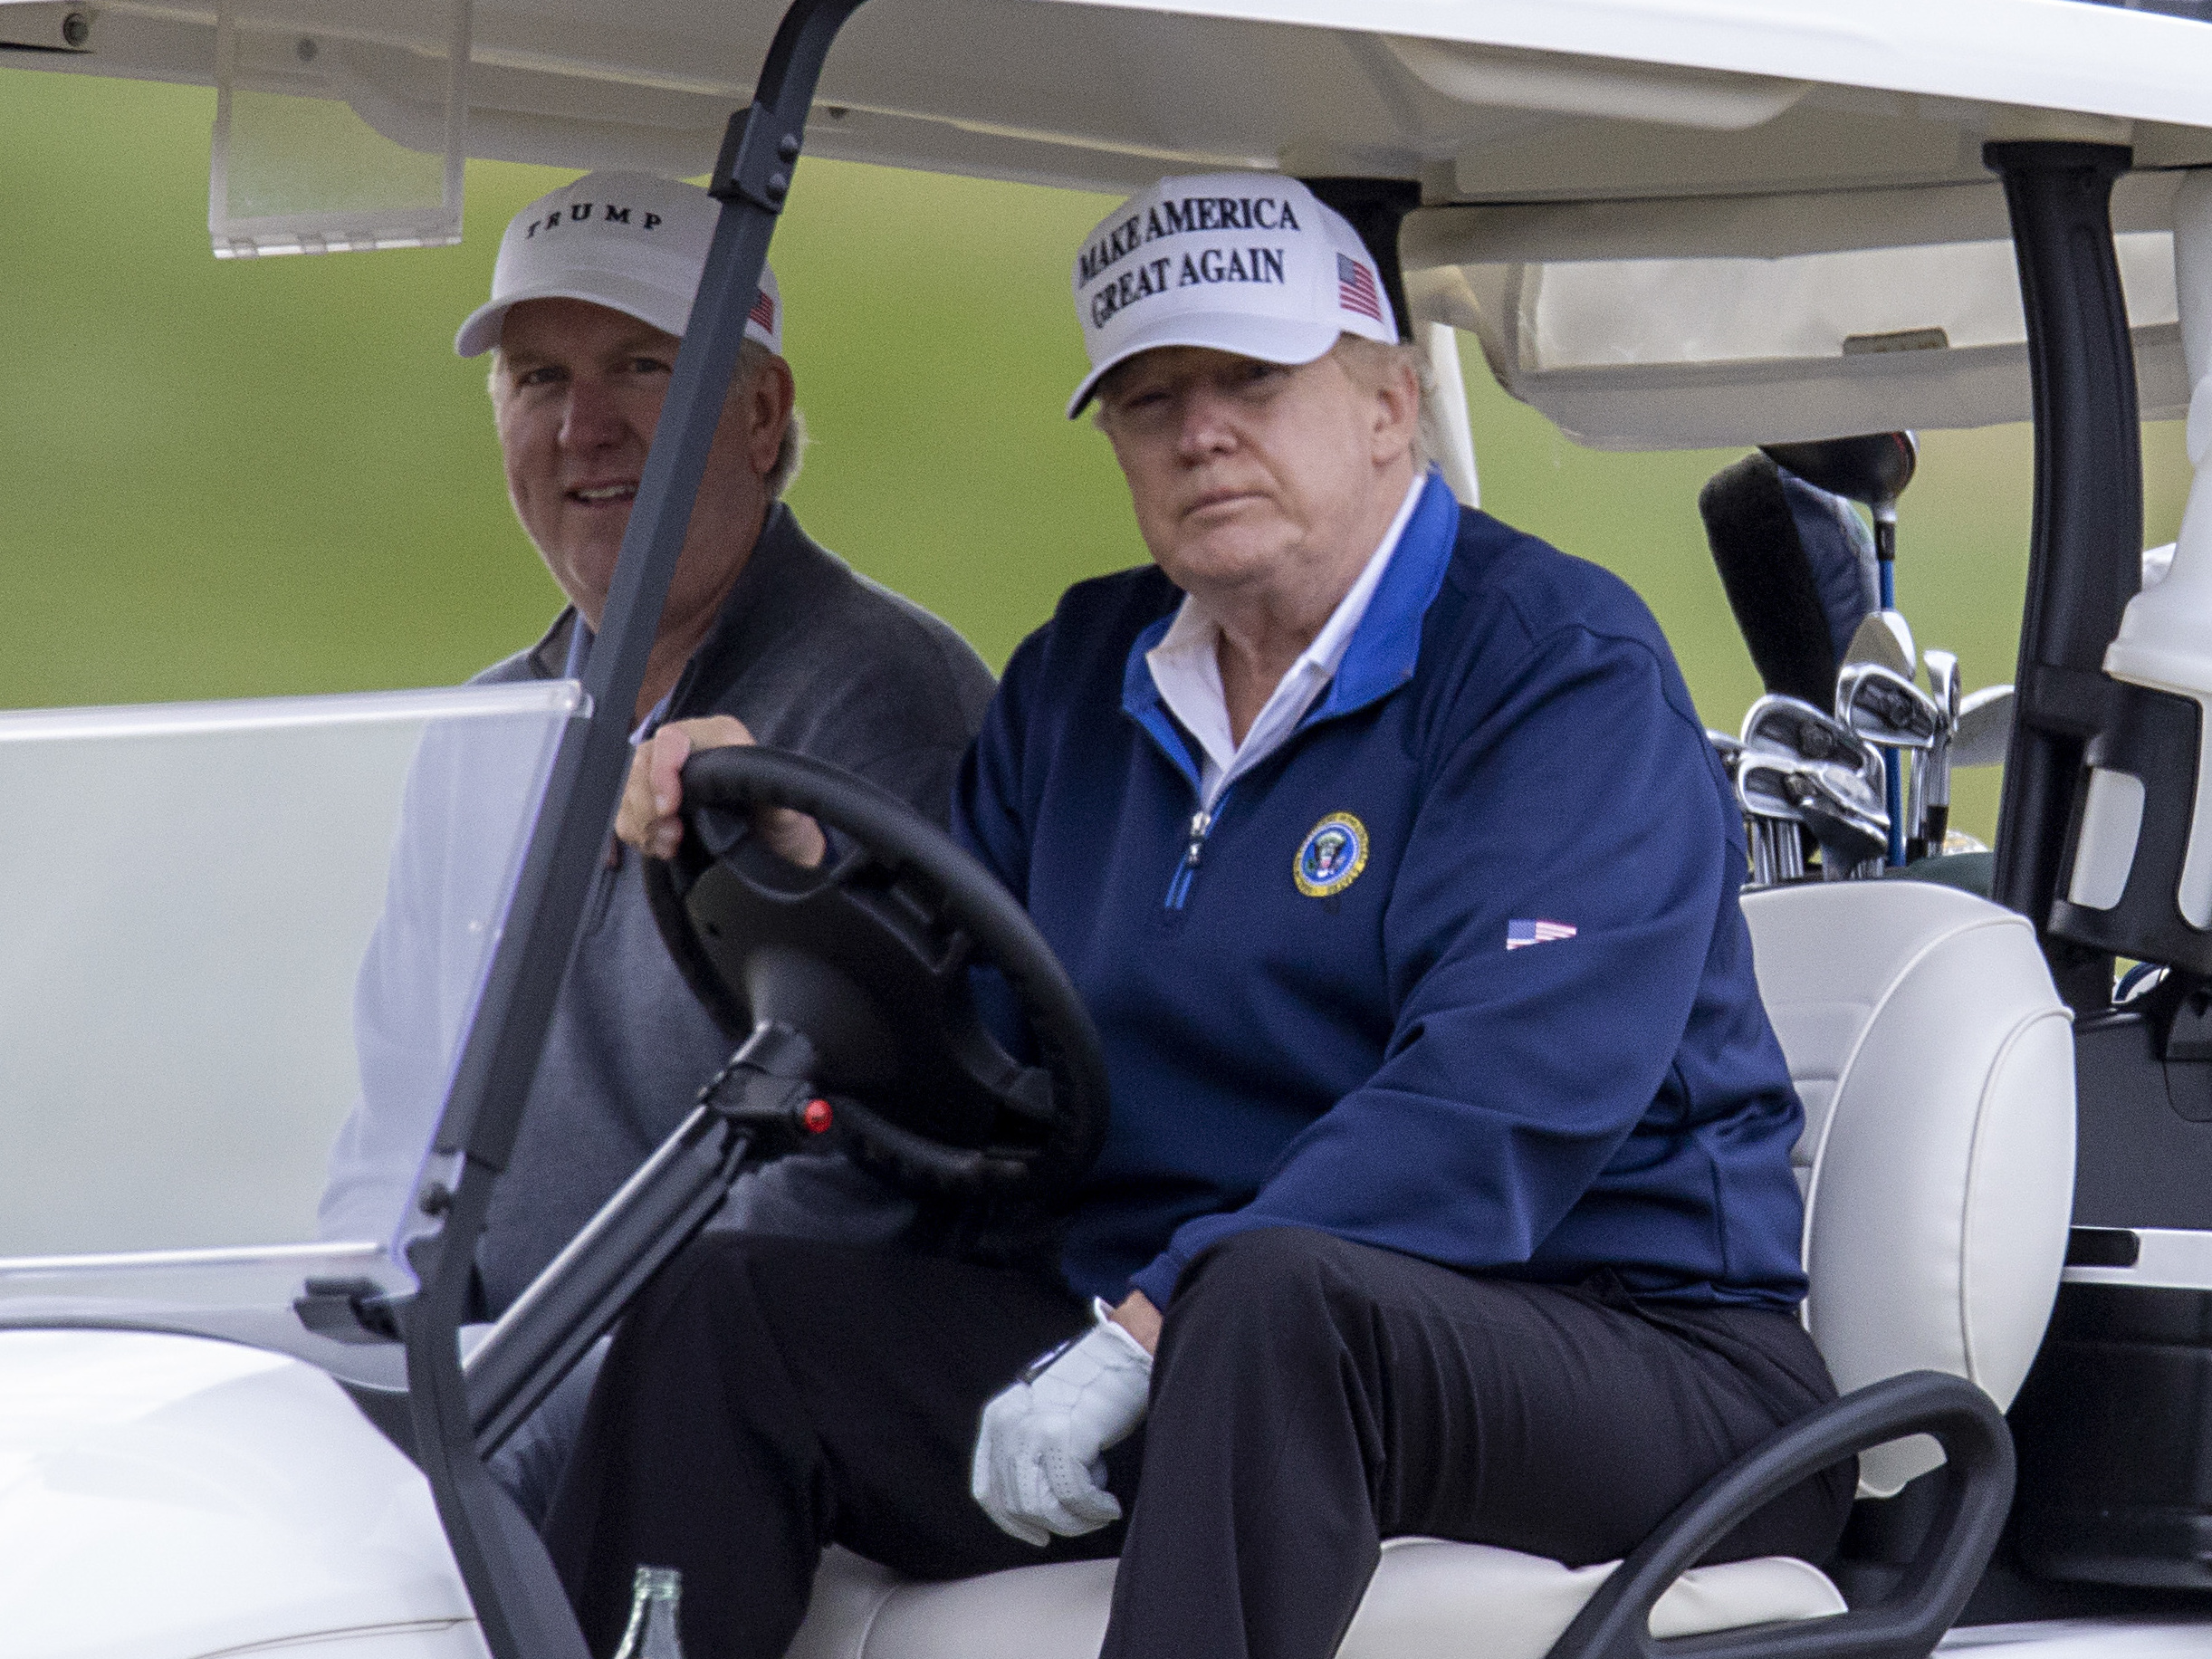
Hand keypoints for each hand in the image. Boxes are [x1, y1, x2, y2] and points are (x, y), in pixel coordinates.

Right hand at [616, 716, 825, 866]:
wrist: (774, 848)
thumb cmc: (780, 820)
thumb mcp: (785, 804)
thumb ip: (769, 790)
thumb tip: (748, 784)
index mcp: (718, 736)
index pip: (673, 737)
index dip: (662, 769)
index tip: (668, 806)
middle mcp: (688, 748)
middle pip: (641, 763)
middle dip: (646, 804)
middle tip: (670, 835)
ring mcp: (667, 774)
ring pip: (628, 788)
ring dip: (640, 822)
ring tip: (669, 844)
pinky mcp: (655, 801)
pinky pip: (625, 812)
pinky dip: (636, 833)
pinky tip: (660, 847)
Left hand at [972, 1299, 1152, 1545]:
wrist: (1125, 1351)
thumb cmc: (1095, 1387)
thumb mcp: (1044, 1414)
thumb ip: (1030, 1451)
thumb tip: (1037, 1509)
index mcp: (997, 1419)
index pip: (988, 1491)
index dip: (1013, 1523)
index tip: (1040, 1535)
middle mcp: (1008, 1425)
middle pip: (1017, 1505)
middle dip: (1055, 1523)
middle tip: (1086, 1521)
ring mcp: (1034, 1431)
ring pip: (1043, 1507)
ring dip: (1075, 1521)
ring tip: (1100, 1513)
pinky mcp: (1064, 1438)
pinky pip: (1074, 1496)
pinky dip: (1094, 1509)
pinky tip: (1110, 1505)